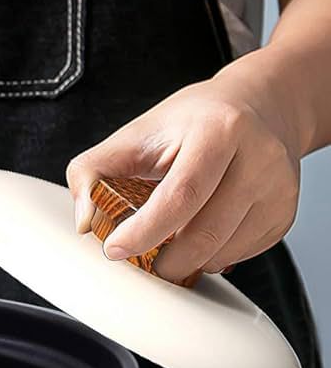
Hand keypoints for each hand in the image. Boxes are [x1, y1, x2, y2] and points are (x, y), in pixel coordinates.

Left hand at [66, 58, 301, 283]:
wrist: (259, 105)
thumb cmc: (191, 123)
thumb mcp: (134, 134)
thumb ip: (91, 171)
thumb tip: (84, 221)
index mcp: (219, 130)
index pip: (181, 195)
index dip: (145, 230)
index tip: (116, 249)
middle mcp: (259, 157)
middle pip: (205, 233)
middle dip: (165, 260)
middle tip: (142, 260)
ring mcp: (278, 188)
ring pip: (223, 251)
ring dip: (187, 262)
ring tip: (169, 246)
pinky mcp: (284, 213)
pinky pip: (240, 255)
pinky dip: (211, 257)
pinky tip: (199, 237)